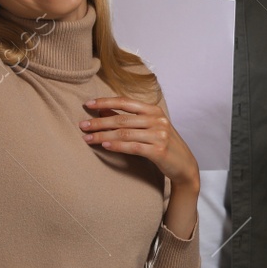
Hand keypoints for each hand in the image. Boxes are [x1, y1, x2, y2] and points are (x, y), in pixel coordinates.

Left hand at [81, 97, 199, 191]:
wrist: (184, 165)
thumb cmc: (163, 144)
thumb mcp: (149, 127)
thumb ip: (129, 119)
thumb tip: (102, 112)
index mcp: (154, 110)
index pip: (125, 102)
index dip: (105, 102)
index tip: (88, 105)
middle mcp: (157, 119)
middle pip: (122, 118)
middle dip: (99, 122)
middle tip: (82, 125)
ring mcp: (159, 135)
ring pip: (124, 133)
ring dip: (103, 136)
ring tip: (88, 138)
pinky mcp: (159, 151)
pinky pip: (133, 147)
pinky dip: (117, 146)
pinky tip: (105, 146)